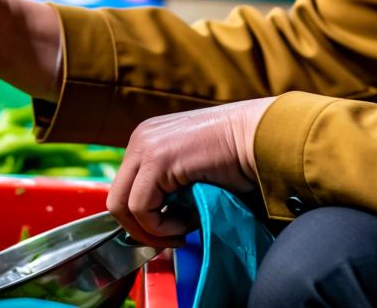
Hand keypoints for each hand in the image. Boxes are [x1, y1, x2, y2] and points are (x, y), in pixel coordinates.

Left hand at [106, 98, 275, 247]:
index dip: (142, 220)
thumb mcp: (190, 170)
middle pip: (116, 199)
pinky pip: (140, 208)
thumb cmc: (238, 157)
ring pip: (122, 206)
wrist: (260, 137)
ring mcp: (145, 147)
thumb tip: (156, 224)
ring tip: (182, 229)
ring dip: (152, 229)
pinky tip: (186, 222)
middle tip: (172, 239)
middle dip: (141, 229)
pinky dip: (161, 226)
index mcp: (147, 139)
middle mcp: (140, 138)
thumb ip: (169, 188)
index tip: (170, 233)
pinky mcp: (157, 160)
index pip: (125, 189)